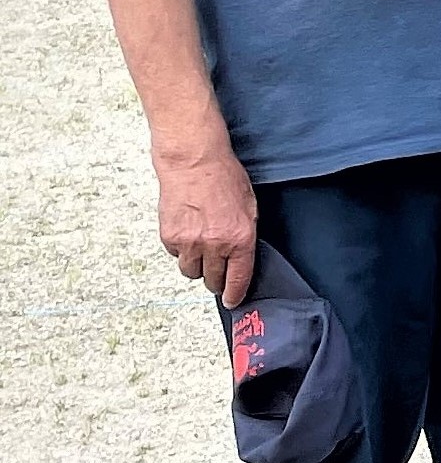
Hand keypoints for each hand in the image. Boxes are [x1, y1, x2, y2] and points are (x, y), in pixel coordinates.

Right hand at [156, 143, 258, 307]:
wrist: (194, 162)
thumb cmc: (224, 178)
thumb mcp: (250, 207)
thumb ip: (246, 236)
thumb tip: (242, 259)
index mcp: (240, 237)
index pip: (238, 279)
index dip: (235, 294)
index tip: (233, 300)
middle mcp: (214, 244)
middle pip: (212, 280)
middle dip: (217, 279)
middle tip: (218, 268)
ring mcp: (189, 242)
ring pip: (191, 272)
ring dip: (198, 265)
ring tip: (202, 246)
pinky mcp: (170, 237)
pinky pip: (176, 256)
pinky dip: (183, 250)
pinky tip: (189, 232)